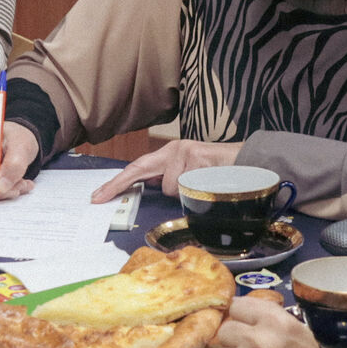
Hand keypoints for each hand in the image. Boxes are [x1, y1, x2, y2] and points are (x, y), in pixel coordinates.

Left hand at [89, 140, 242, 204]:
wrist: (248, 163)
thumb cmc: (218, 173)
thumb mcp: (189, 173)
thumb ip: (170, 178)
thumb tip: (152, 185)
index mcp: (170, 153)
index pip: (138, 167)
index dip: (117, 182)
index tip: (99, 195)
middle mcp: (174, 150)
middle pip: (139, 168)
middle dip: (118, 184)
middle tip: (99, 198)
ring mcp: (185, 153)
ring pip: (169, 187)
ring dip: (182, 194)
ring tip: (201, 188)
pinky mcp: (196, 159)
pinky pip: (185, 187)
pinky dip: (195, 191)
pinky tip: (207, 184)